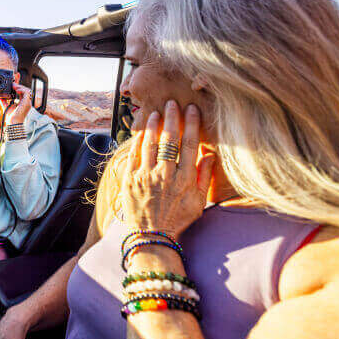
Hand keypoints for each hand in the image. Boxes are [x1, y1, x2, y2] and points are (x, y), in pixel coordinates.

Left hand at [8, 83, 31, 124]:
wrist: (13, 123)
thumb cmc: (11, 118)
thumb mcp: (6, 107)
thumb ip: (4, 102)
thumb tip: (0, 97)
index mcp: (23, 104)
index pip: (23, 94)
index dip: (19, 88)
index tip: (12, 86)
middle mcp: (27, 103)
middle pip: (26, 91)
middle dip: (20, 86)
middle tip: (13, 84)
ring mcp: (28, 103)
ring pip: (27, 90)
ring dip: (21, 87)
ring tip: (14, 86)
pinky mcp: (26, 102)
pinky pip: (27, 92)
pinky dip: (22, 89)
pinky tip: (16, 89)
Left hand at [118, 100, 214, 238]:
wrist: (152, 236)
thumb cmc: (178, 218)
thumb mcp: (199, 202)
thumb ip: (204, 177)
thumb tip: (209, 154)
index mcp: (185, 180)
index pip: (190, 145)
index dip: (191, 124)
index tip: (191, 109)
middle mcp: (165, 176)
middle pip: (169, 140)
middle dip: (171, 118)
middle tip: (172, 103)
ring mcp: (145, 177)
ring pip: (149, 144)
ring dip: (152, 126)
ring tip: (155, 113)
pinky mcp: (129, 180)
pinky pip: (133, 155)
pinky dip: (137, 141)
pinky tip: (141, 131)